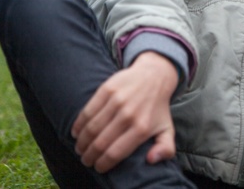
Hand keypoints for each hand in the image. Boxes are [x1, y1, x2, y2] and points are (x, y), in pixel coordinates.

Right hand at [71, 52, 178, 172]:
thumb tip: (151, 160)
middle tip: (85, 160)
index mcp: (142, 128)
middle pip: (100, 143)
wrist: (154, 76)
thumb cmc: (157, 108)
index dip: (102, 163)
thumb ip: (165, 148)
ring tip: (79, 148)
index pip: (115, 152)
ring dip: (81, 142)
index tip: (98, 167)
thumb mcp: (167, 129)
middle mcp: (128, 115)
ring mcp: (117, 101)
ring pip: (91, 128)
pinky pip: (88, 111)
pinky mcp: (107, 89)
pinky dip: (78, 124)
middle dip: (89, 155)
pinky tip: (76, 132)